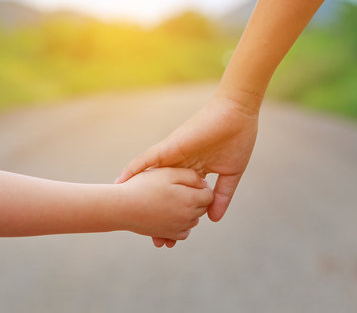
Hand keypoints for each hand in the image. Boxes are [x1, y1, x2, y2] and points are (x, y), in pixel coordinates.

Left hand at [116, 94, 258, 246]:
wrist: (237, 115)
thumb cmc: (237, 141)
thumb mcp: (229, 174)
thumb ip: (220, 195)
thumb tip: (213, 218)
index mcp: (194, 172)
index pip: (181, 199)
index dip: (177, 218)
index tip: (173, 239)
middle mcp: (179, 166)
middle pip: (164, 194)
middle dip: (160, 217)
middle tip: (156, 241)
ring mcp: (173, 156)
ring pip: (152, 180)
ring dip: (142, 197)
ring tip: (129, 217)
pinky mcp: (169, 147)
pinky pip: (146, 159)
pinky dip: (133, 170)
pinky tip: (120, 182)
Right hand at [119, 167, 212, 241]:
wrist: (122, 207)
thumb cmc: (143, 186)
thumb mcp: (168, 172)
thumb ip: (190, 176)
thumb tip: (204, 183)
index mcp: (191, 199)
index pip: (209, 195)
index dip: (201, 186)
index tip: (189, 182)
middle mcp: (188, 216)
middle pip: (202, 208)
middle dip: (195, 199)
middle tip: (178, 190)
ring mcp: (179, 228)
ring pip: (193, 220)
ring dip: (187, 211)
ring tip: (170, 201)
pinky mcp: (169, 235)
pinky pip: (183, 232)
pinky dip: (179, 224)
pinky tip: (167, 214)